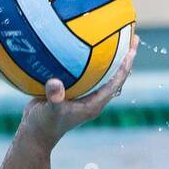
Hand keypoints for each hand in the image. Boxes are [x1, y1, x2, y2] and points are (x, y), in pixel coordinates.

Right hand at [17, 33, 138, 149]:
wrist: (35, 133)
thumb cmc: (44, 125)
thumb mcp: (49, 111)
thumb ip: (54, 97)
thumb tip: (54, 82)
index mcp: (94, 104)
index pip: (116, 82)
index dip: (125, 66)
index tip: (132, 48)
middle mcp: (93, 98)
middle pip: (115, 75)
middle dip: (124, 57)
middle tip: (133, 36)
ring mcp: (84, 94)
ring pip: (102, 72)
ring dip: (110, 56)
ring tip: (116, 36)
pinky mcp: (74, 91)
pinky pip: (86, 71)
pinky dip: (90, 59)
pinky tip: (84, 43)